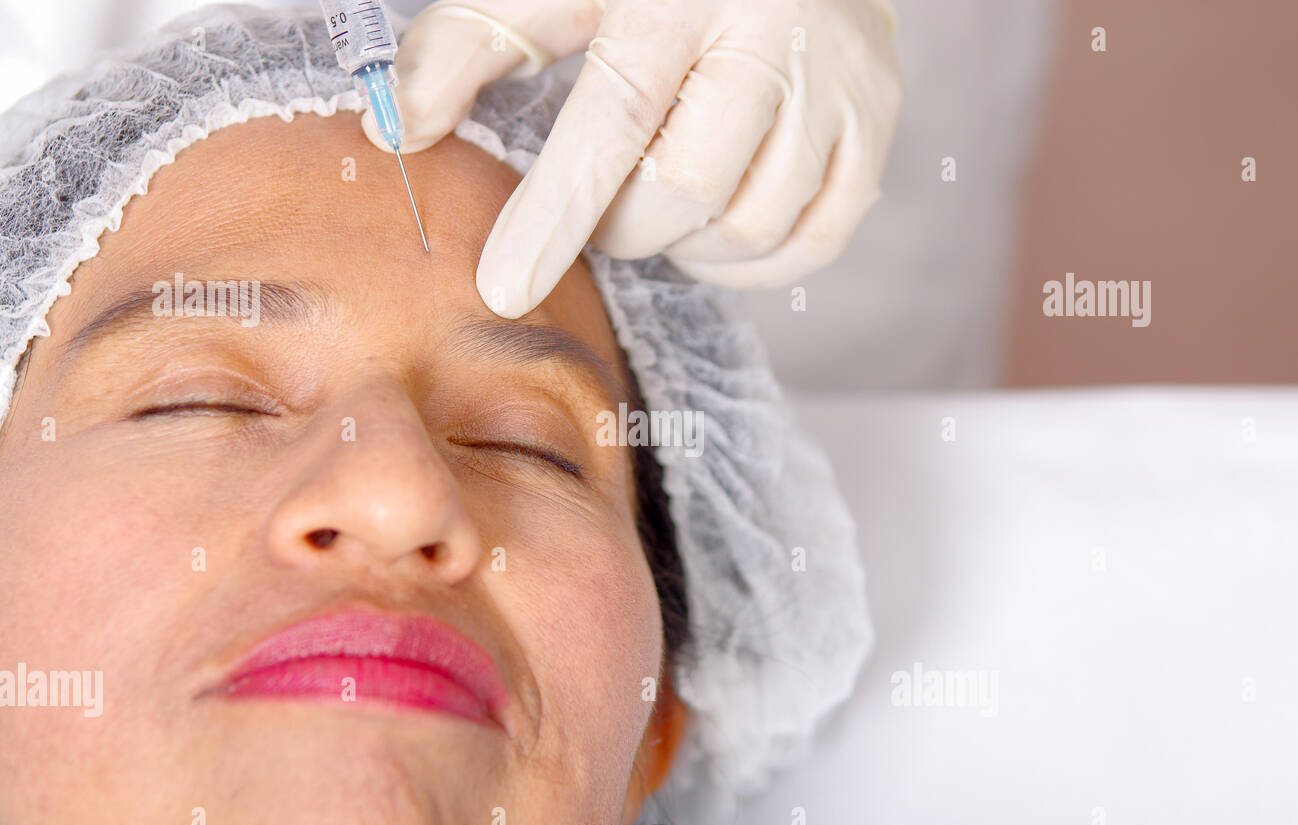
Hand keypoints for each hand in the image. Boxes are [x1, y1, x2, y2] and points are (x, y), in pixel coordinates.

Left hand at [362, 0, 901, 318]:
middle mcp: (774, 35)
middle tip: (594, 208)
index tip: (503, 291)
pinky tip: (711, 229)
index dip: (553, 218)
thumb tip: (397, 131)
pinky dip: (750, 261)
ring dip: (681, 245)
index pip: (612, 124)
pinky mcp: (876, 125)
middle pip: (683, 194)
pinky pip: (813, 241)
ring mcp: (840, 83)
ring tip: (653, 205)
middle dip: (617, 227)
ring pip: (748, 228)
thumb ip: (468, 44)